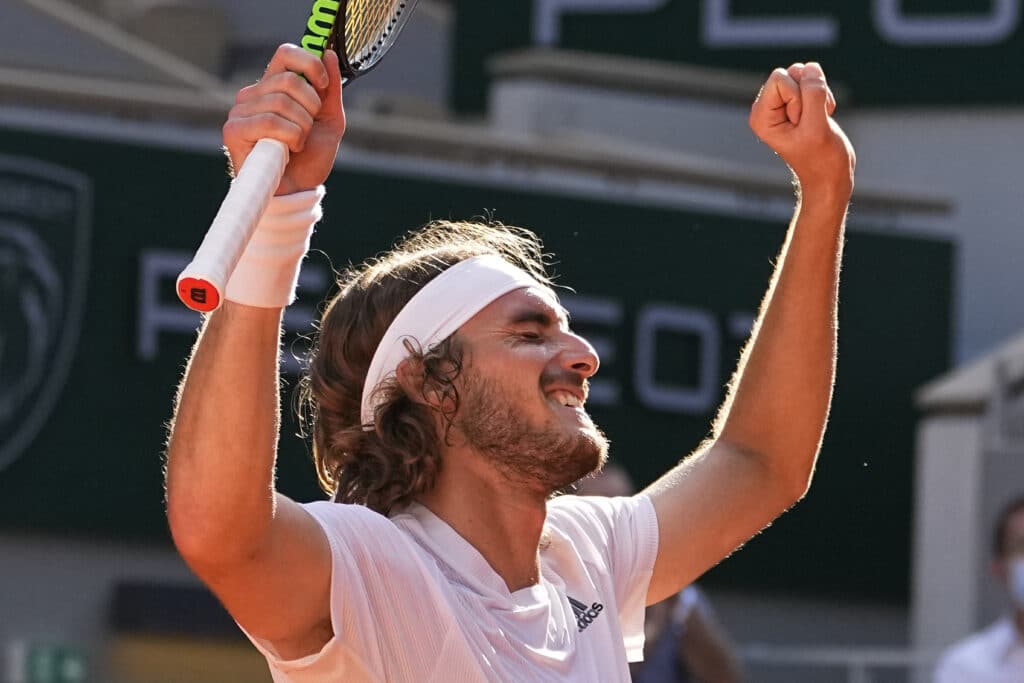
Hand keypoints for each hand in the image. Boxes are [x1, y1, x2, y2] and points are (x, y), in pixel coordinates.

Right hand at [223, 44, 345, 195]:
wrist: (297, 191)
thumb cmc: (309, 158)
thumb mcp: (329, 121)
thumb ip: (330, 89)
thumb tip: (328, 53)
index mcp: (273, 87)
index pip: (286, 54)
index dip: (310, 64)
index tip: (324, 86)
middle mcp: (253, 94)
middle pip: (289, 79)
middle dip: (311, 107)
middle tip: (309, 128)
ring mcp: (241, 111)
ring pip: (282, 102)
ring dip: (302, 127)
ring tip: (298, 143)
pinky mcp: (234, 130)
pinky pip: (271, 122)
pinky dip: (290, 138)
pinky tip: (288, 150)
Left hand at [749, 62, 854, 198]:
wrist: (830, 176)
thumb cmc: (821, 159)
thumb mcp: (817, 127)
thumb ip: (813, 94)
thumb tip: (811, 67)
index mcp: (761, 116)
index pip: (779, 78)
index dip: (797, 96)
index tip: (801, 122)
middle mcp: (767, 108)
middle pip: (791, 72)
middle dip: (809, 93)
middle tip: (809, 122)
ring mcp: (782, 104)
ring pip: (804, 74)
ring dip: (819, 94)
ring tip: (818, 119)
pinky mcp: (797, 102)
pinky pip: (814, 81)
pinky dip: (824, 96)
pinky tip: (822, 117)